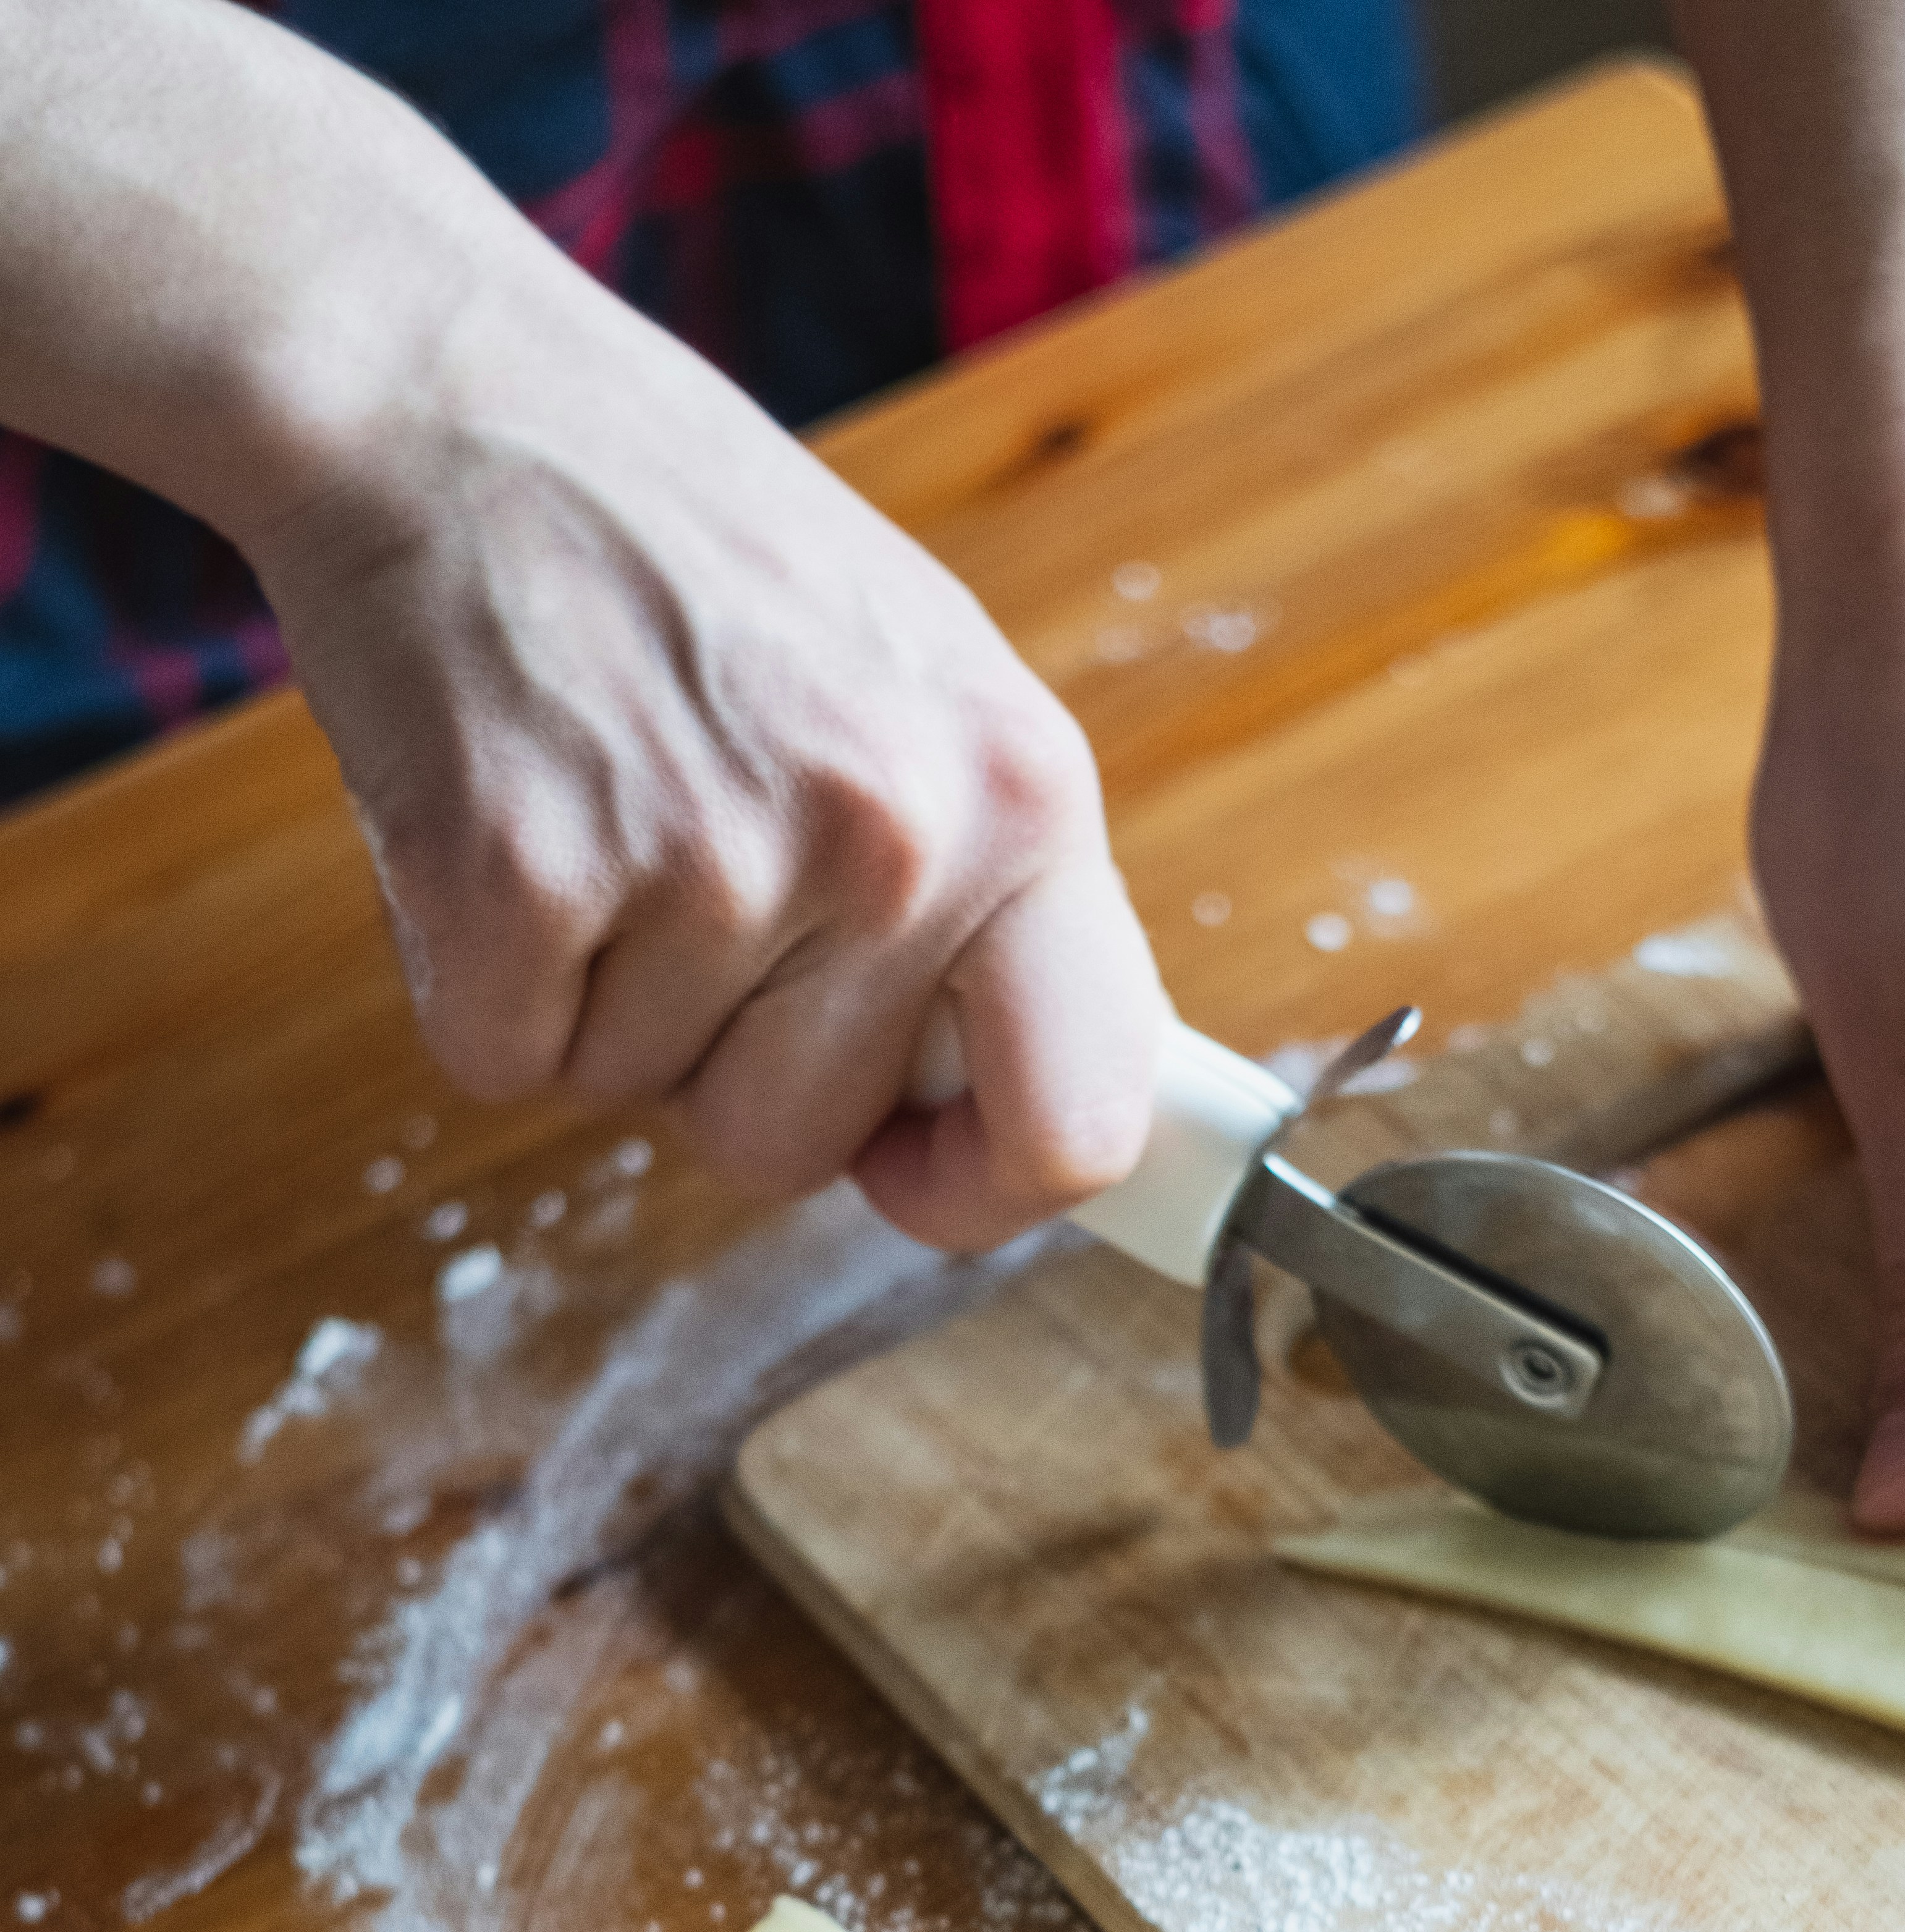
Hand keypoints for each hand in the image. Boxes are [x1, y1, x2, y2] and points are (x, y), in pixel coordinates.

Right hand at [248, 247, 1159, 1251]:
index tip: (910, 1165)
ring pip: (645, 1100)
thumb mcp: (919, 688)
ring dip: (598, 997)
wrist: (445, 393)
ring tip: (594, 804)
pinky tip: (497, 810)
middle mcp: (892, 835)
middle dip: (722, 1062)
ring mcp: (708, 859)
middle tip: (679, 871)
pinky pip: (506, 1061)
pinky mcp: (521, 879)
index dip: (985, 1189)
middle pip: (803, 1143)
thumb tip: (999, 1103)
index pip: (1084, 1115)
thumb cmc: (686, 547)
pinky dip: (478, 976)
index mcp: (1025, 791)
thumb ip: (980, 895)